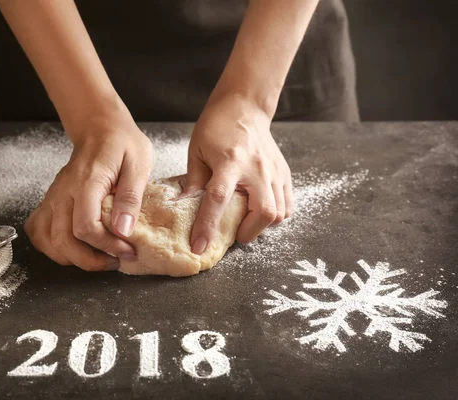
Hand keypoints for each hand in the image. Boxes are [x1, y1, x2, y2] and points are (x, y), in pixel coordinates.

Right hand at [25, 116, 153, 270]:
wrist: (100, 129)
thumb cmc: (122, 145)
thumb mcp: (139, 165)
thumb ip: (131, 197)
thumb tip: (123, 230)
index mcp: (87, 181)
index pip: (85, 226)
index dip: (106, 246)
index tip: (127, 250)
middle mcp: (64, 191)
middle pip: (63, 240)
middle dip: (90, 260)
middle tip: (115, 260)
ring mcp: (53, 197)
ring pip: (47, 240)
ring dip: (71, 258)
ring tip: (97, 258)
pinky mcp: (50, 201)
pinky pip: (38, 230)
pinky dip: (51, 247)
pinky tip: (72, 249)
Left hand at [186, 94, 292, 253]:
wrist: (245, 106)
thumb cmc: (217, 127)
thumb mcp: (197, 151)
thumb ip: (193, 182)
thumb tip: (183, 209)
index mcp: (230, 161)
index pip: (218, 200)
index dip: (207, 226)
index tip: (198, 246)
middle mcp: (256, 168)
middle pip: (263, 212)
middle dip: (248, 232)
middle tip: (234, 234)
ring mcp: (274, 171)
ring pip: (279, 212)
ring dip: (262, 226)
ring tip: (246, 222)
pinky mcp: (284, 173)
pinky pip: (287, 204)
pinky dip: (276, 216)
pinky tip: (260, 212)